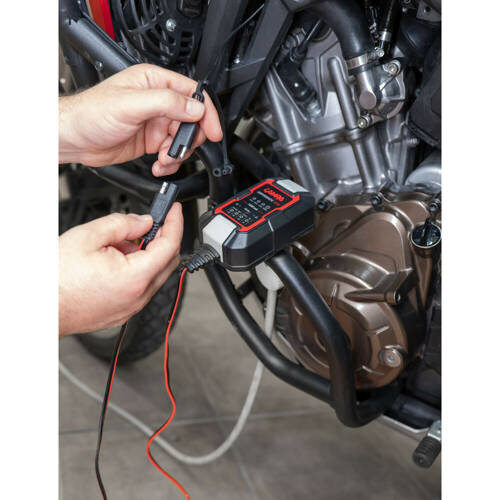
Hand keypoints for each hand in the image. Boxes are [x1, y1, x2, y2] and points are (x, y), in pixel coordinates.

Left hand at [59, 64, 222, 175]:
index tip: (213, 131)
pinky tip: (158, 165)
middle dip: (189, 139)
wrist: (74, 138)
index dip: (206, 112)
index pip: (192, 94)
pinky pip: (171, 153)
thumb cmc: (91, 113)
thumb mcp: (131, 104)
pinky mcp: (151, 141)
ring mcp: (156, 122)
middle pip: (192, 120)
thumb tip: (194, 107)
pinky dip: (169, 163)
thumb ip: (166, 103)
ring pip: (183, 140)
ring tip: (164, 160)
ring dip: (177, 154)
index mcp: (155, 82)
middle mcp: (158, 101)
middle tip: (179, 150)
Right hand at [59, 204, 182, 335]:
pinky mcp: (123, 313)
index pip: (170, 245)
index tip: (175, 210)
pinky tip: (113, 262)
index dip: (175, 223)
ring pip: (154, 275)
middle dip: (162, 238)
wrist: (38, 306)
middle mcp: (138, 297)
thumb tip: (144, 222)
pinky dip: (137, 271)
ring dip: (146, 255)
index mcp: (135, 277)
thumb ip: (123, 224)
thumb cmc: (55, 278)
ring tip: (116, 245)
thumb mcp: (89, 236)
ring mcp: (131, 308)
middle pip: (167, 262)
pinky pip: (141, 288)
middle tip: (148, 223)